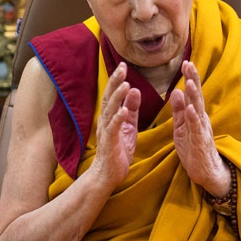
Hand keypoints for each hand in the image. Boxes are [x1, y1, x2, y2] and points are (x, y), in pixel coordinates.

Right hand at [90, 62, 140, 186]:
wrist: (107, 175)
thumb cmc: (117, 151)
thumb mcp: (128, 126)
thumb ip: (131, 109)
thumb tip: (134, 89)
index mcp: (111, 116)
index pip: (113, 94)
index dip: (117, 79)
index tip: (123, 65)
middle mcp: (106, 121)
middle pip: (109, 97)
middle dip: (115, 81)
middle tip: (122, 67)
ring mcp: (107, 132)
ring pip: (110, 110)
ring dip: (117, 97)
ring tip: (125, 84)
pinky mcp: (110, 143)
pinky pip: (114, 129)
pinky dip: (118, 119)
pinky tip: (124, 110)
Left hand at [170, 61, 229, 195]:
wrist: (205, 172)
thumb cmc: (193, 149)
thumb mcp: (181, 127)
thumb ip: (179, 110)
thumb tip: (176, 91)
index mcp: (195, 115)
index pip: (192, 93)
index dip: (189, 78)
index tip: (185, 62)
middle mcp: (201, 119)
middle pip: (196, 96)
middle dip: (193, 80)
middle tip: (189, 63)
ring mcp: (202, 130)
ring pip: (198, 109)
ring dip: (193, 95)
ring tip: (188, 81)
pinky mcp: (200, 143)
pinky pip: (197, 129)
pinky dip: (194, 118)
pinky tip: (190, 109)